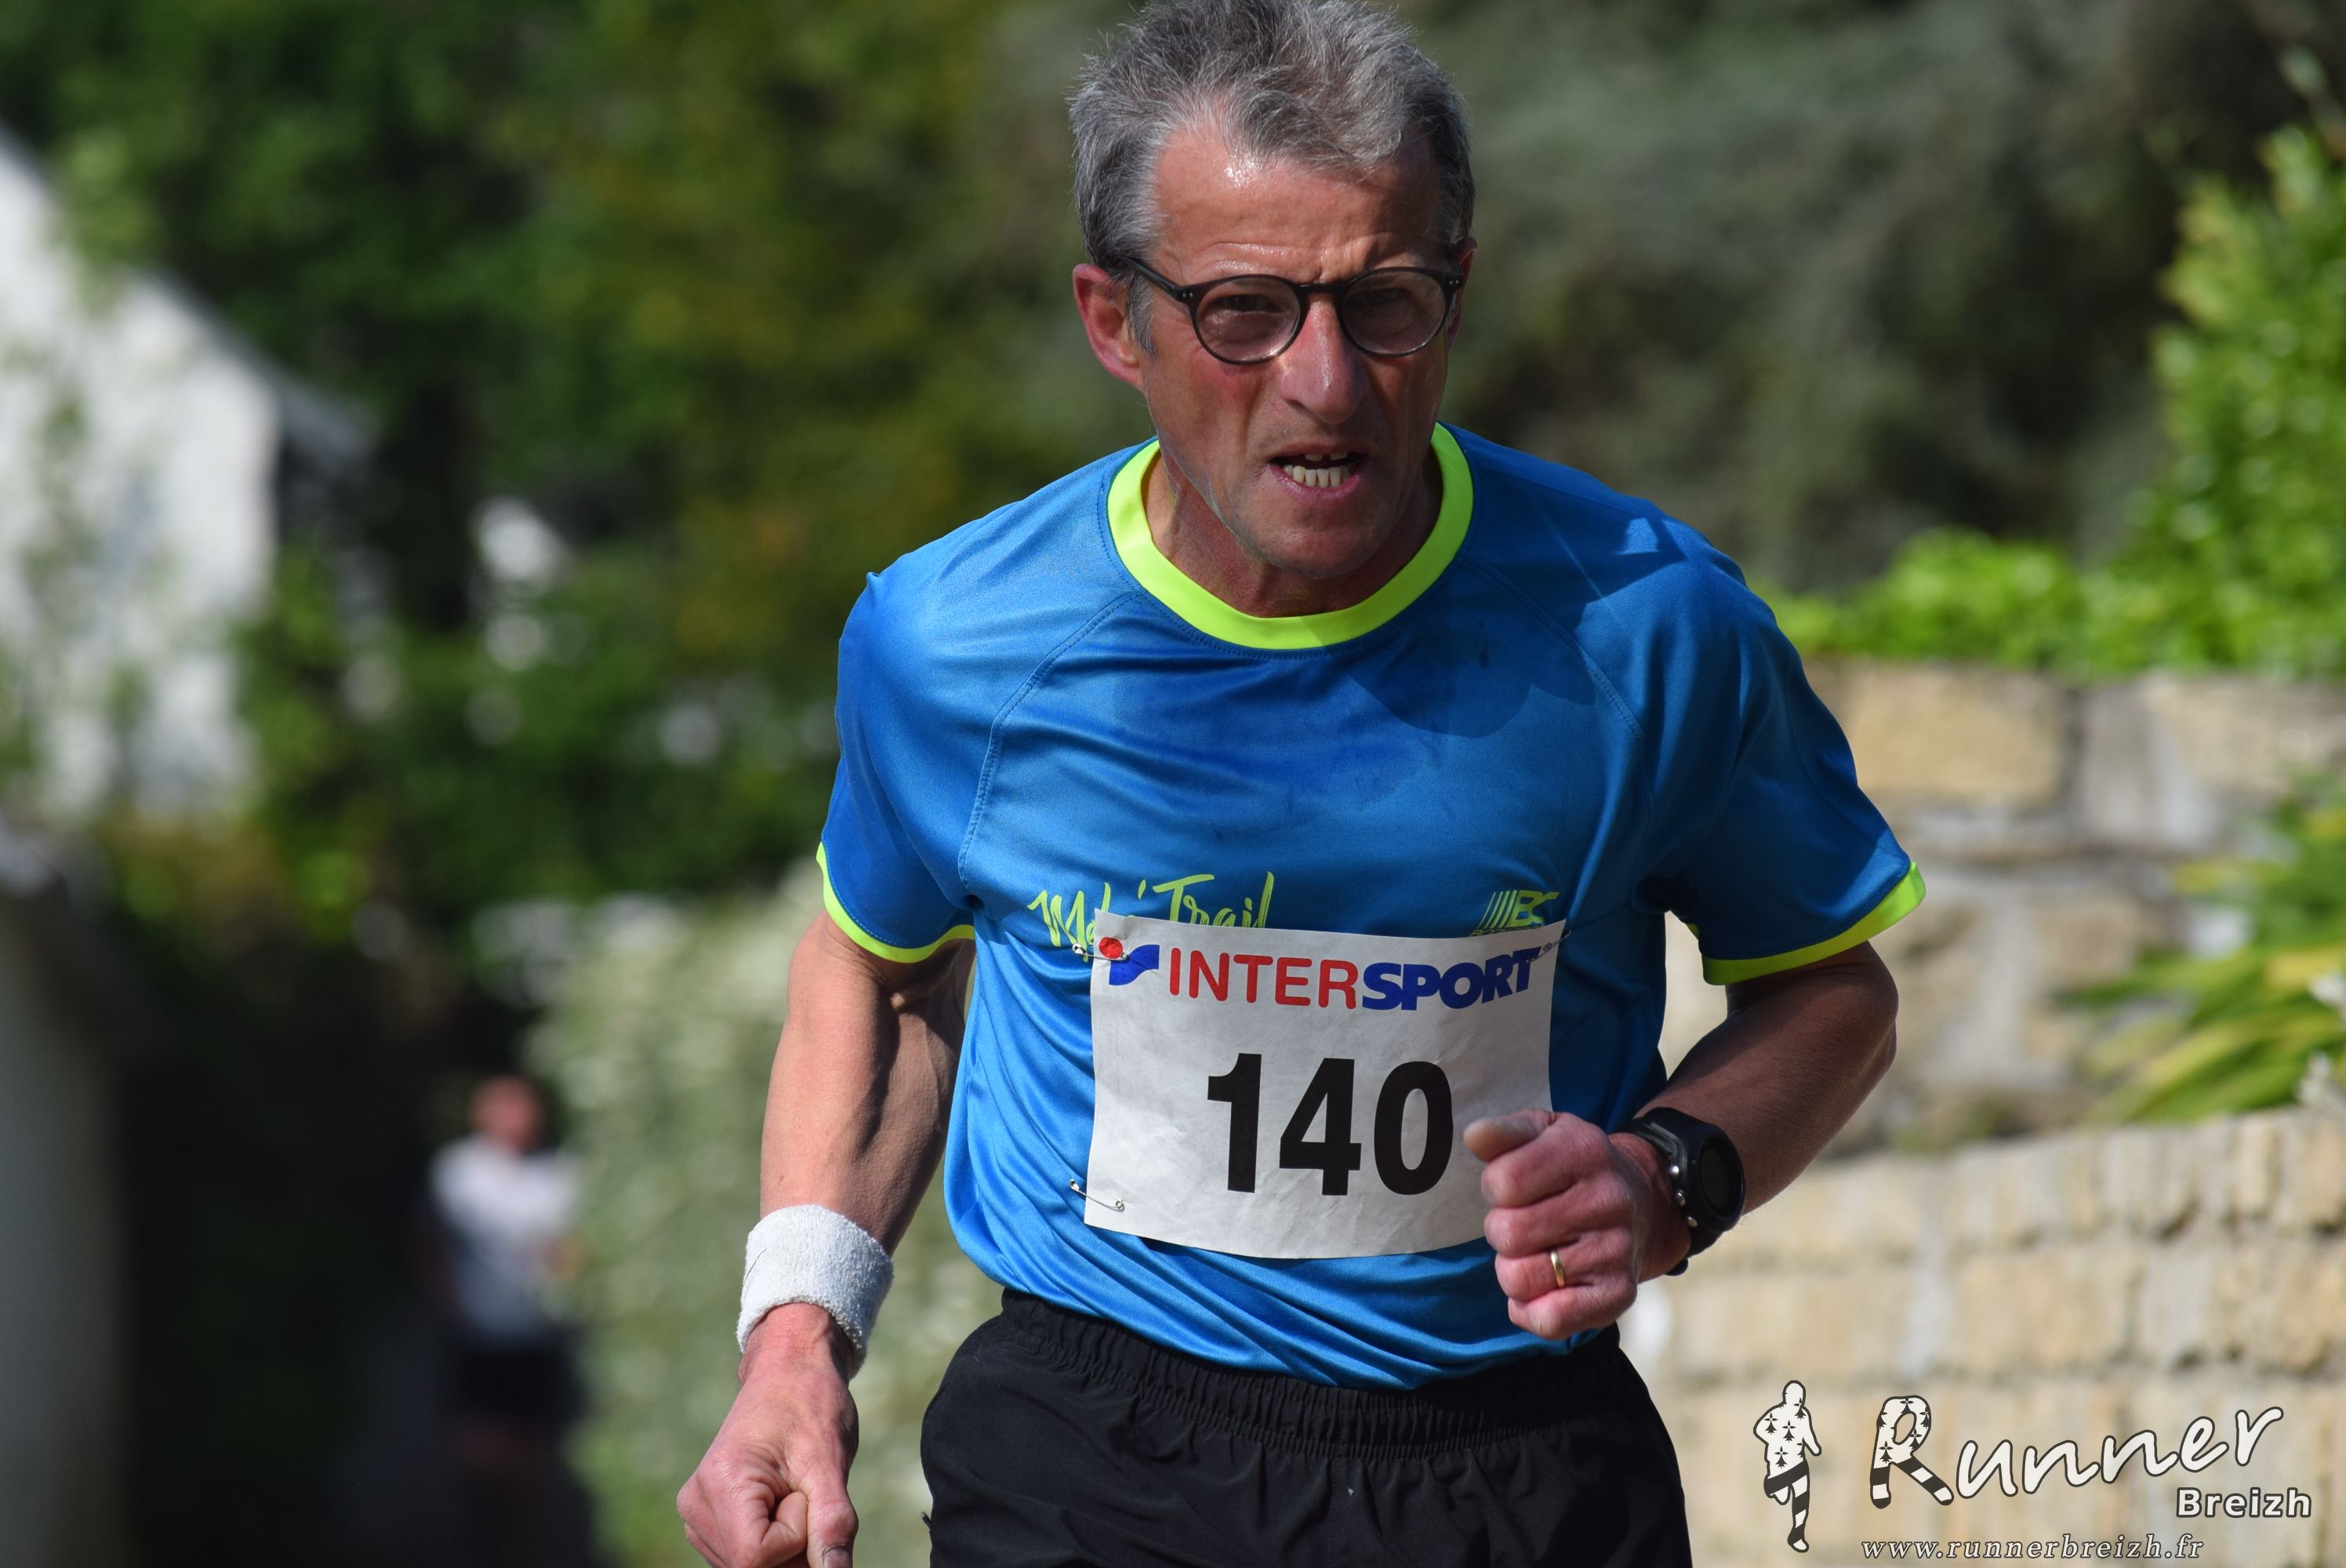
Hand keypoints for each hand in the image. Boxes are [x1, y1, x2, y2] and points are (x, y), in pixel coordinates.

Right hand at [677, 1304, 861, 1567]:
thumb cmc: (810, 1404)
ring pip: (750, 1566)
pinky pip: (747, 1557)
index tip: (805, 1491)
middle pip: (751, 1566)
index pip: (755, 1557)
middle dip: (793, 1543)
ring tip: (790, 1489)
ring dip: (786, 1543)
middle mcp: (697, 1504)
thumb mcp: (829, 1462)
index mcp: (720, 1482)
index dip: (795, 1537)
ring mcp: (698, 1515)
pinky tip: (780, 1501)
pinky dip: (776, 1542)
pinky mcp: (708, 1521)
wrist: (790, 1371)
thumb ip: (832, 1524)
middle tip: (801, 1490)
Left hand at [1463, 1109, 1687, 1340]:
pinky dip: (1530, 1311)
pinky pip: (1551, 1320)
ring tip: (1532, 1253)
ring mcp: (1616, 1250)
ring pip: (1519, 1279)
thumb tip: (1475, 1136)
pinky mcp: (1618, 1293)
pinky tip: (1540, 1289)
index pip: (1503, 1181)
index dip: (1495, 1188)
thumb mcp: (1543, 1133)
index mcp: (1585, 1151)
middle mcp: (1608, 1200)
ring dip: (1511, 1270)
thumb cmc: (1572, 1169)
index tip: (1512, 1188)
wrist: (1642, 1202)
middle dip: (1500, 1230)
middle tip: (1521, 1224)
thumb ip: (1505, 1132)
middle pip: (1508, 1234)